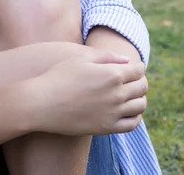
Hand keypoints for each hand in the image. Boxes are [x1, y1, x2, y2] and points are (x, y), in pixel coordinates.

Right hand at [27, 51, 147, 135]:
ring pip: (140, 105)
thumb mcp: (81, 58)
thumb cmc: (59, 76)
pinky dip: (136, 116)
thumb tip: (127, 60)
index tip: (134, 67)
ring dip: (140, 98)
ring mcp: (112, 112)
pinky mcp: (106, 128)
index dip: (138, 67)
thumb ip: (106, 56)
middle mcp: (116, 94)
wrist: (42, 103)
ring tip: (132, 94)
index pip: (138, 70)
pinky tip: (129, 111)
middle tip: (134, 80)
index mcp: (112, 74)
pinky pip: (132, 124)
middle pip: (142, 87)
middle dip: (141, 81)